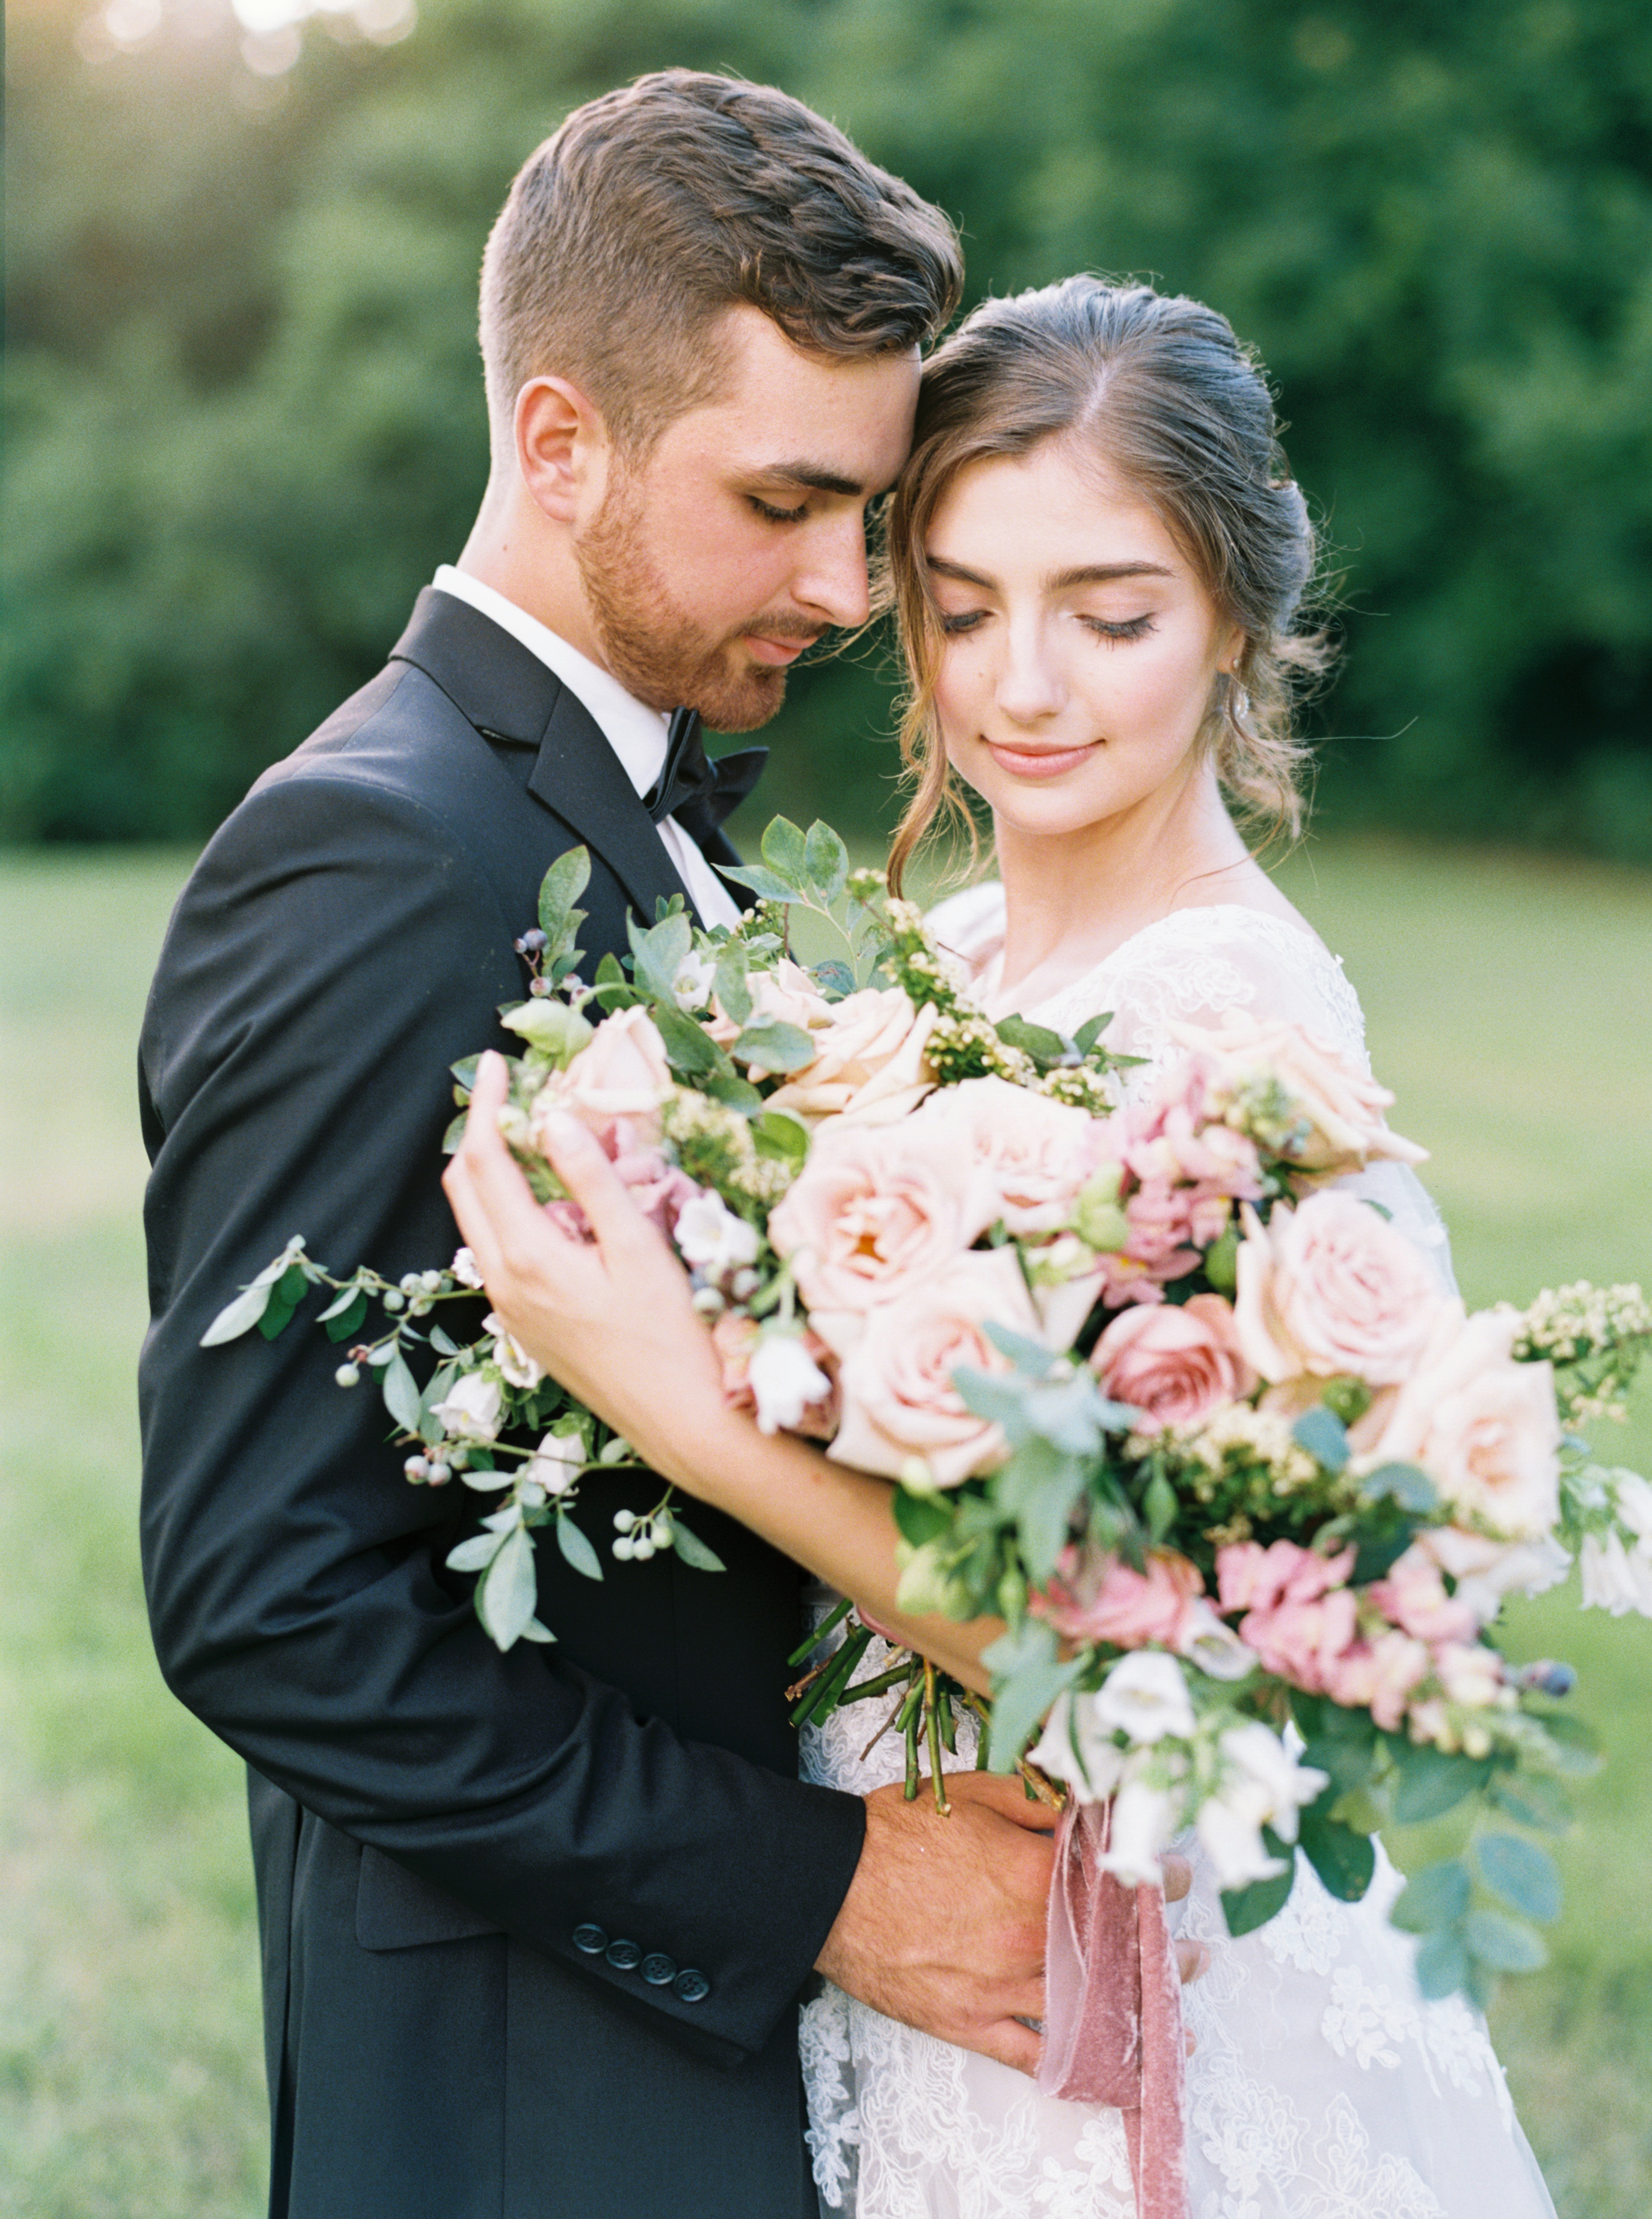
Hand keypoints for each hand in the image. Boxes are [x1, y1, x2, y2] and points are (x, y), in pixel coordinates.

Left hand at [441, 1052, 726, 1476]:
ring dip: (489, 1171)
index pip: (485, 1160)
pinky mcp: (525, 1325)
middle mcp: (502, 1283)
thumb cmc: (672, 1336)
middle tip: (508, 1091)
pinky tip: (547, 1199)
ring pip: (475, 1221)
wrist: (679, 1424)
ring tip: (526, 1132)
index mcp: (527, 1257)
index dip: (487, 1104)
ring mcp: (509, 1309)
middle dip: (478, 1131)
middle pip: (464, 1188)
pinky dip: (505, 1209)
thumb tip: (554, 1119)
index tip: (496, 1061)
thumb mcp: (639, 1248)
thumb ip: (592, 1181)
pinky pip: (496, 1251)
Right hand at [817, 1775, 1205, 2076]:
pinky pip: (1034, 2055)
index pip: (1118, 1884)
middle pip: (1113, 1954)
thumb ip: (1041, 1801)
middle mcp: (1027, 1940)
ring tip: (1175, 2015)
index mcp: (1033, 1878)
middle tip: (1196, 1956)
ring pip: (1086, 2008)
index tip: (1181, 1879)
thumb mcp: (975, 1793)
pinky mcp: (970, 2023)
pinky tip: (1113, 2066)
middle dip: (1163, 1955)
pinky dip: (1076, 2063)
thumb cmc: (897, 1831)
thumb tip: (1093, 1805)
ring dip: (1137, 2011)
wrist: (829, 1883)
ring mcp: (1000, 1989)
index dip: (1158, 1881)